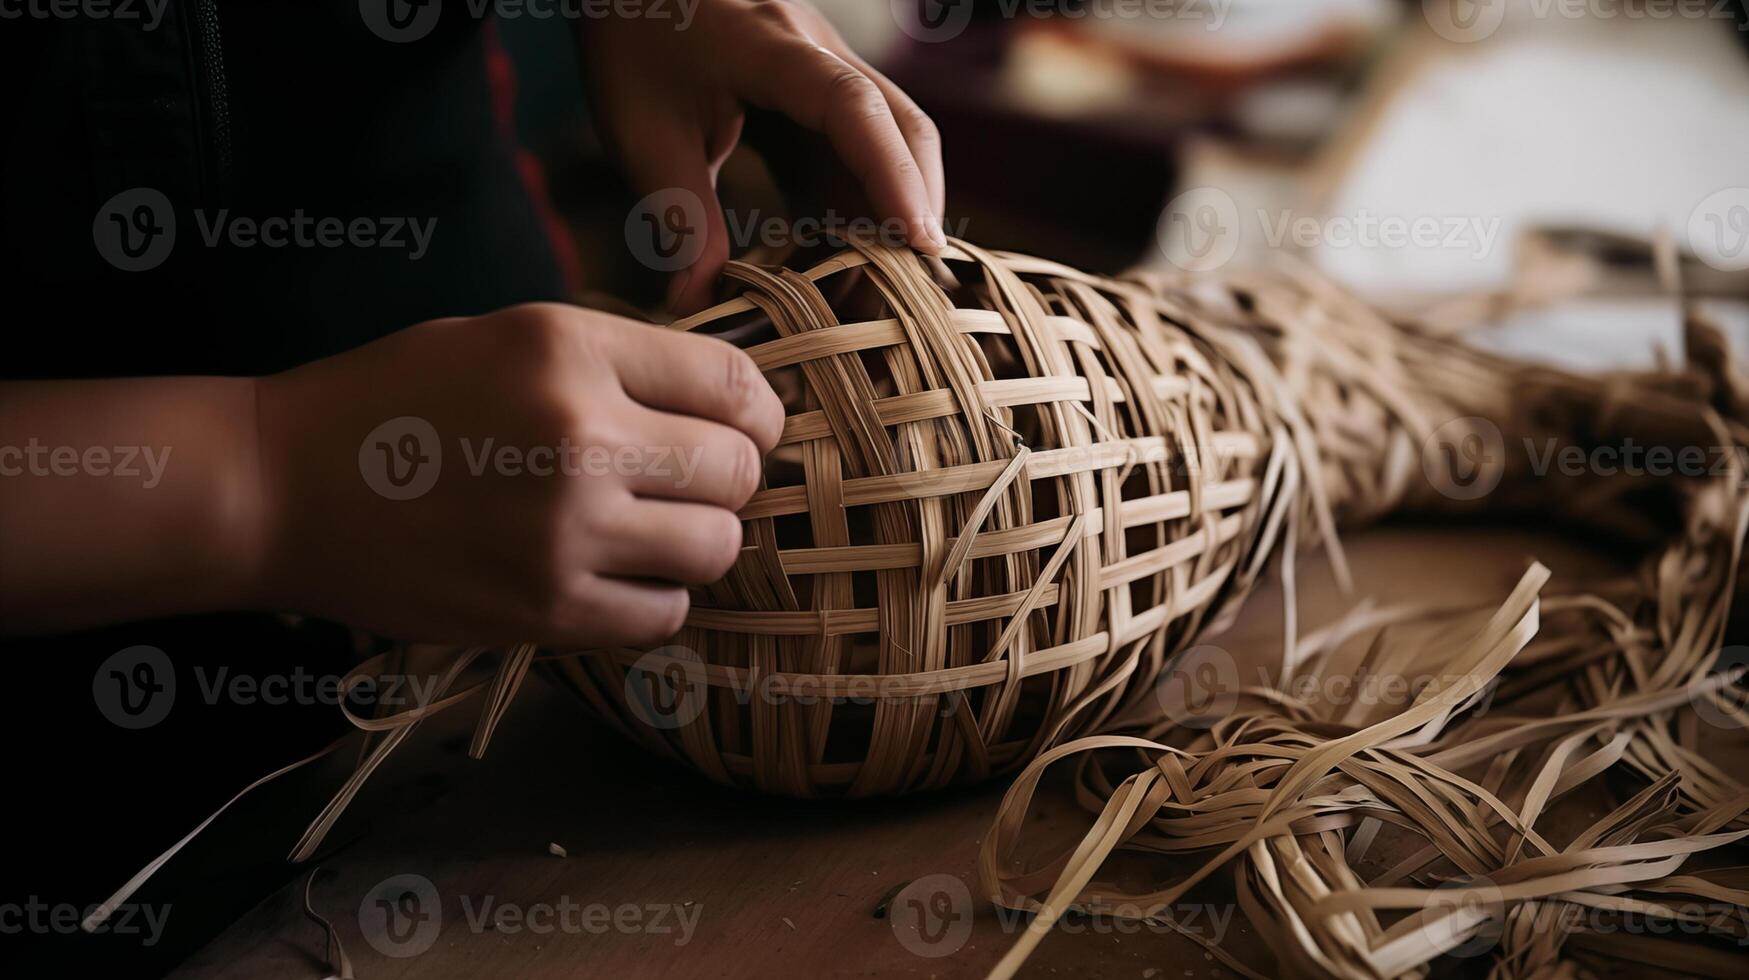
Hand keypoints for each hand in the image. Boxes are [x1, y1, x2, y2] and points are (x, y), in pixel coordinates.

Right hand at [254, 304, 783, 646]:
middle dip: (729, 477)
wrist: (284, 486)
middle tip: (691, 483)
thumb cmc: (396, 401)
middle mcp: (580, 436)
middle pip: (736, 472)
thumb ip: (617, 362)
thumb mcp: (509, 336)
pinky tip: (618, 576)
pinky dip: (656, 598)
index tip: (746, 428)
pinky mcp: (545, 609)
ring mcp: (565, 531)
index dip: (757, 411)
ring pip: (715, 548)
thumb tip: (727, 400)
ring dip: (698, 540)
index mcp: (571, 350)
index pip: (733, 383)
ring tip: (653, 530)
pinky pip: (664, 615)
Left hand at [581, 0, 945, 312]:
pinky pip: (859, 153)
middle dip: (914, 206)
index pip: (853, 109)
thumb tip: (696, 306)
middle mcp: (819, 48)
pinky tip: (840, 260)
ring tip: (871, 290)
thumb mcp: (643, 136)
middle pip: (902, 125)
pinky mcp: (822, 94)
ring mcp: (829, 68)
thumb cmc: (632, 46)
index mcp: (771, 47)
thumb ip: (680, 219)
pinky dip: (858, 207)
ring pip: (891, 143)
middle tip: (909, 289)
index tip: (917, 243)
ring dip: (888, 214)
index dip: (891, 177)